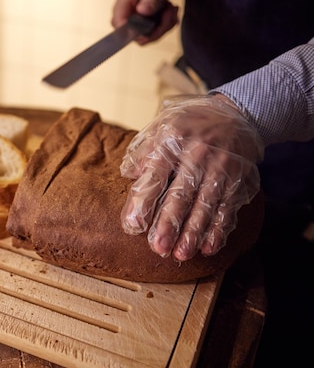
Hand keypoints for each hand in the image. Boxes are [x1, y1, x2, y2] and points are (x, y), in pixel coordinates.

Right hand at [112, 0, 178, 43]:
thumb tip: (142, 12)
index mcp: (124, 2)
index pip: (119, 24)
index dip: (132, 32)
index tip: (151, 28)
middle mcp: (126, 15)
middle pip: (135, 36)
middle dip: (157, 29)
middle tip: (169, 11)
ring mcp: (133, 22)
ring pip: (147, 38)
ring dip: (164, 26)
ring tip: (171, 8)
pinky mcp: (142, 25)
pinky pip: (153, 34)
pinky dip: (165, 26)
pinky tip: (169, 12)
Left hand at [120, 95, 263, 260]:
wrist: (237, 113)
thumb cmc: (188, 125)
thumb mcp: (160, 126)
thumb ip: (142, 151)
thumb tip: (127, 173)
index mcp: (173, 139)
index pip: (155, 174)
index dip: (143, 202)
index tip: (133, 225)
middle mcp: (199, 154)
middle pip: (182, 194)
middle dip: (169, 224)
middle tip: (158, 248)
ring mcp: (223, 168)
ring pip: (207, 206)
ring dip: (194, 233)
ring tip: (180, 254)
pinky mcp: (240, 180)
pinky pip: (229, 208)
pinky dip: (219, 230)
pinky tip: (208, 247)